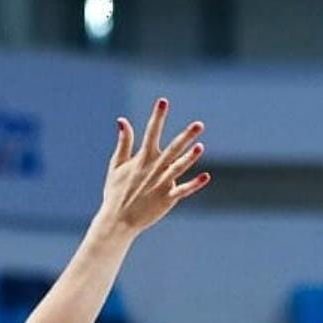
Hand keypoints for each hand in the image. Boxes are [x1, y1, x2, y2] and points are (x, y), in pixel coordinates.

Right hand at [96, 98, 208, 238]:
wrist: (117, 221)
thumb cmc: (116, 193)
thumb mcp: (116, 166)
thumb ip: (123, 143)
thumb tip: (122, 121)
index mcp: (142, 159)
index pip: (150, 133)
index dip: (157, 117)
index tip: (162, 101)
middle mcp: (153, 169)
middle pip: (172, 149)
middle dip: (185, 137)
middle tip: (199, 124)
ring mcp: (160, 184)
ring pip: (177, 168)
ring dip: (189, 158)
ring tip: (200, 147)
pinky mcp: (166, 199)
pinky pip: (182, 191)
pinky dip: (193, 185)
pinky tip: (206, 177)